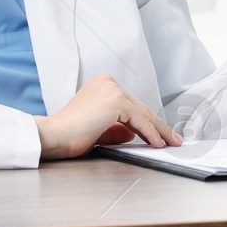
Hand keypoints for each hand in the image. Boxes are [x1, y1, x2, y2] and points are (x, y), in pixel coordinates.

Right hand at [36, 75, 182, 159]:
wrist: (54, 135)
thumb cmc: (69, 134)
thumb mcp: (99, 130)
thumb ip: (117, 129)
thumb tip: (133, 133)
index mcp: (102, 85)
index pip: (132, 105)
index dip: (149, 121)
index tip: (161, 133)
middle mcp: (108, 83)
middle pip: (140, 107)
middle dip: (159, 125)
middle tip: (173, 138)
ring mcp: (112, 90)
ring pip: (143, 113)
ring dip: (159, 130)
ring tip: (170, 143)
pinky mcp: (116, 101)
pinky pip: (139, 120)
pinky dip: (150, 133)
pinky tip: (157, 143)